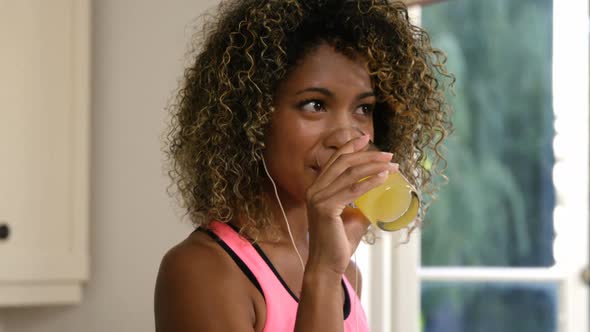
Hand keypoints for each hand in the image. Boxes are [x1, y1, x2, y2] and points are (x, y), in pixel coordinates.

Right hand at [305, 134, 398, 274]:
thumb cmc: (339, 242)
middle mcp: (314, 190)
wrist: (328, 264)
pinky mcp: (325, 208)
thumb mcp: (353, 217)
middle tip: (389, 155)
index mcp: (317, 188)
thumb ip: (362, 203)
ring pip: (349, 174)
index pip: (334, 160)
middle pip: (343, 163)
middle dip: (368, 155)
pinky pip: (352, 190)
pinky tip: (383, 178)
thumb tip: (380, 196)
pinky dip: (369, 182)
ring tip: (392, 166)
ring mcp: (317, 198)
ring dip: (373, 167)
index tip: (366, 138)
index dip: (350, 147)